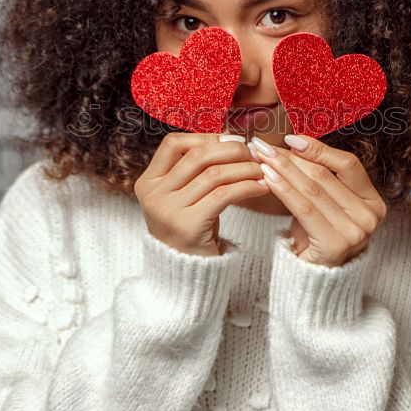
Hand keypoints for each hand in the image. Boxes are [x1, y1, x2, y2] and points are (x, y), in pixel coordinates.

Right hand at [135, 132, 269, 255]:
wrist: (186, 273)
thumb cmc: (191, 227)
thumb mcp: (182, 196)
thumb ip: (194, 169)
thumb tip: (229, 137)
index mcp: (147, 182)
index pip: (173, 144)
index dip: (205, 137)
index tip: (231, 140)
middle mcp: (153, 195)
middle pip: (197, 156)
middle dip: (231, 150)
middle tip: (253, 152)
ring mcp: (168, 211)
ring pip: (214, 175)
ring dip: (244, 168)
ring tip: (262, 169)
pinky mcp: (188, 226)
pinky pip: (224, 195)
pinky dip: (246, 187)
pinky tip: (261, 187)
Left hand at [251, 135, 387, 266]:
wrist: (315, 283)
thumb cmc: (317, 239)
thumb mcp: (324, 206)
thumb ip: (318, 180)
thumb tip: (289, 146)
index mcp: (373, 202)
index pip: (348, 164)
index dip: (319, 148)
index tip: (291, 138)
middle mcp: (370, 216)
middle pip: (326, 175)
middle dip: (291, 157)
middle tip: (265, 145)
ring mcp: (356, 231)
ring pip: (313, 189)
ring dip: (283, 169)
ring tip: (262, 157)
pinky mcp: (336, 244)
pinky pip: (304, 208)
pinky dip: (283, 189)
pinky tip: (268, 177)